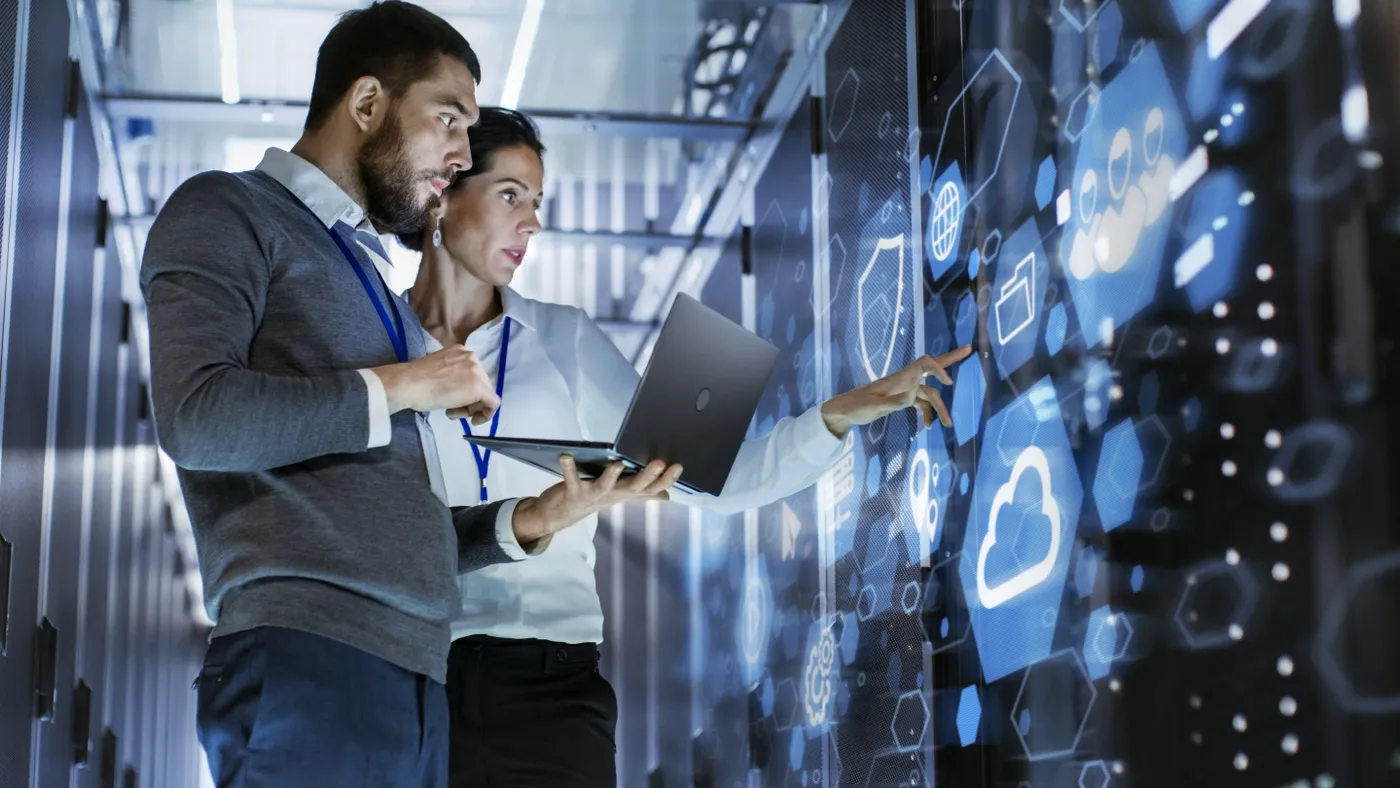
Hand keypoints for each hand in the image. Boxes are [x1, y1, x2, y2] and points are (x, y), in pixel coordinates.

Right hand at [371, 346, 499, 424]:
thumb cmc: (415, 381)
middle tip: (453, 409)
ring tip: (452, 412)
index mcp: (461, 351)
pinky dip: (486, 414)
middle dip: (470, 400)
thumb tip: (459, 389)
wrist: (408, 384)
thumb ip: (453, 375)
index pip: (473, 375)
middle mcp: (472, 357)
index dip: (466, 391)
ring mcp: (477, 371)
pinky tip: (473, 420)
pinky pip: (493, 403)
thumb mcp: (439, 371)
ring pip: (486, 394)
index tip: (454, 400)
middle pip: (482, 384)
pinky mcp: (479, 388)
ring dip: (471, 407)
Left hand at [510, 457, 683, 545]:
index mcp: (624, 493)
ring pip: (604, 487)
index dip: (665, 480)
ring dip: (611, 476)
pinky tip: (566, 456)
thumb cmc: (590, 499)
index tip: (678, 466)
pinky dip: (568, 468)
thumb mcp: (618, 496)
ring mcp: (592, 495)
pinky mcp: (572, 492)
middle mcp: (611, 495)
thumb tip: (666, 495)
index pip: (650, 488)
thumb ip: (642, 494)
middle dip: (647, 477)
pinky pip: (570, 479)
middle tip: (659, 463)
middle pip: (633, 488)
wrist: (558, 516)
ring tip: (617, 463)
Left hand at [820, 345, 974, 435]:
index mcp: (899, 378)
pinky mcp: (902, 399)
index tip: (948, 383)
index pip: (924, 363)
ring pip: (929, 394)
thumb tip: (910, 399)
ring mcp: (904, 389)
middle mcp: (905, 380)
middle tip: (970, 349)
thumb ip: (892, 403)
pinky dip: (927, 413)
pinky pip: (921, 403)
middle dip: (951, 359)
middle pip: (932, 367)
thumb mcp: (873, 407)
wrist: (844, 411)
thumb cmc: (856, 407)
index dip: (938, 368)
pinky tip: (926, 426)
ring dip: (940, 408)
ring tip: (948, 425)